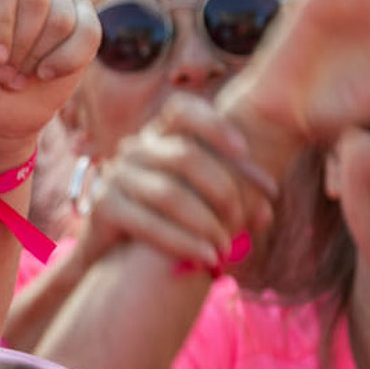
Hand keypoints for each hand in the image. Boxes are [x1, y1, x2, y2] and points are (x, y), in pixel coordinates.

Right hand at [86, 93, 279, 270]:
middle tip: (242, 221)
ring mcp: (115, 175)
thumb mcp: (202, 204)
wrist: (117, 258)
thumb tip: (266, 213)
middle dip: (222, 190)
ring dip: (205, 224)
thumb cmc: (170, 223)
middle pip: (185, 155)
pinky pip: (148, 223)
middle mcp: (134, 149)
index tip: (244, 149)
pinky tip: (206, 258)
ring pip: (169, 193)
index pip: (182, 110)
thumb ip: (234, 203)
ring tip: (226, 249)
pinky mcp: (103, 206)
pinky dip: (182, 242)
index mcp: (159, 137)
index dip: (213, 125)